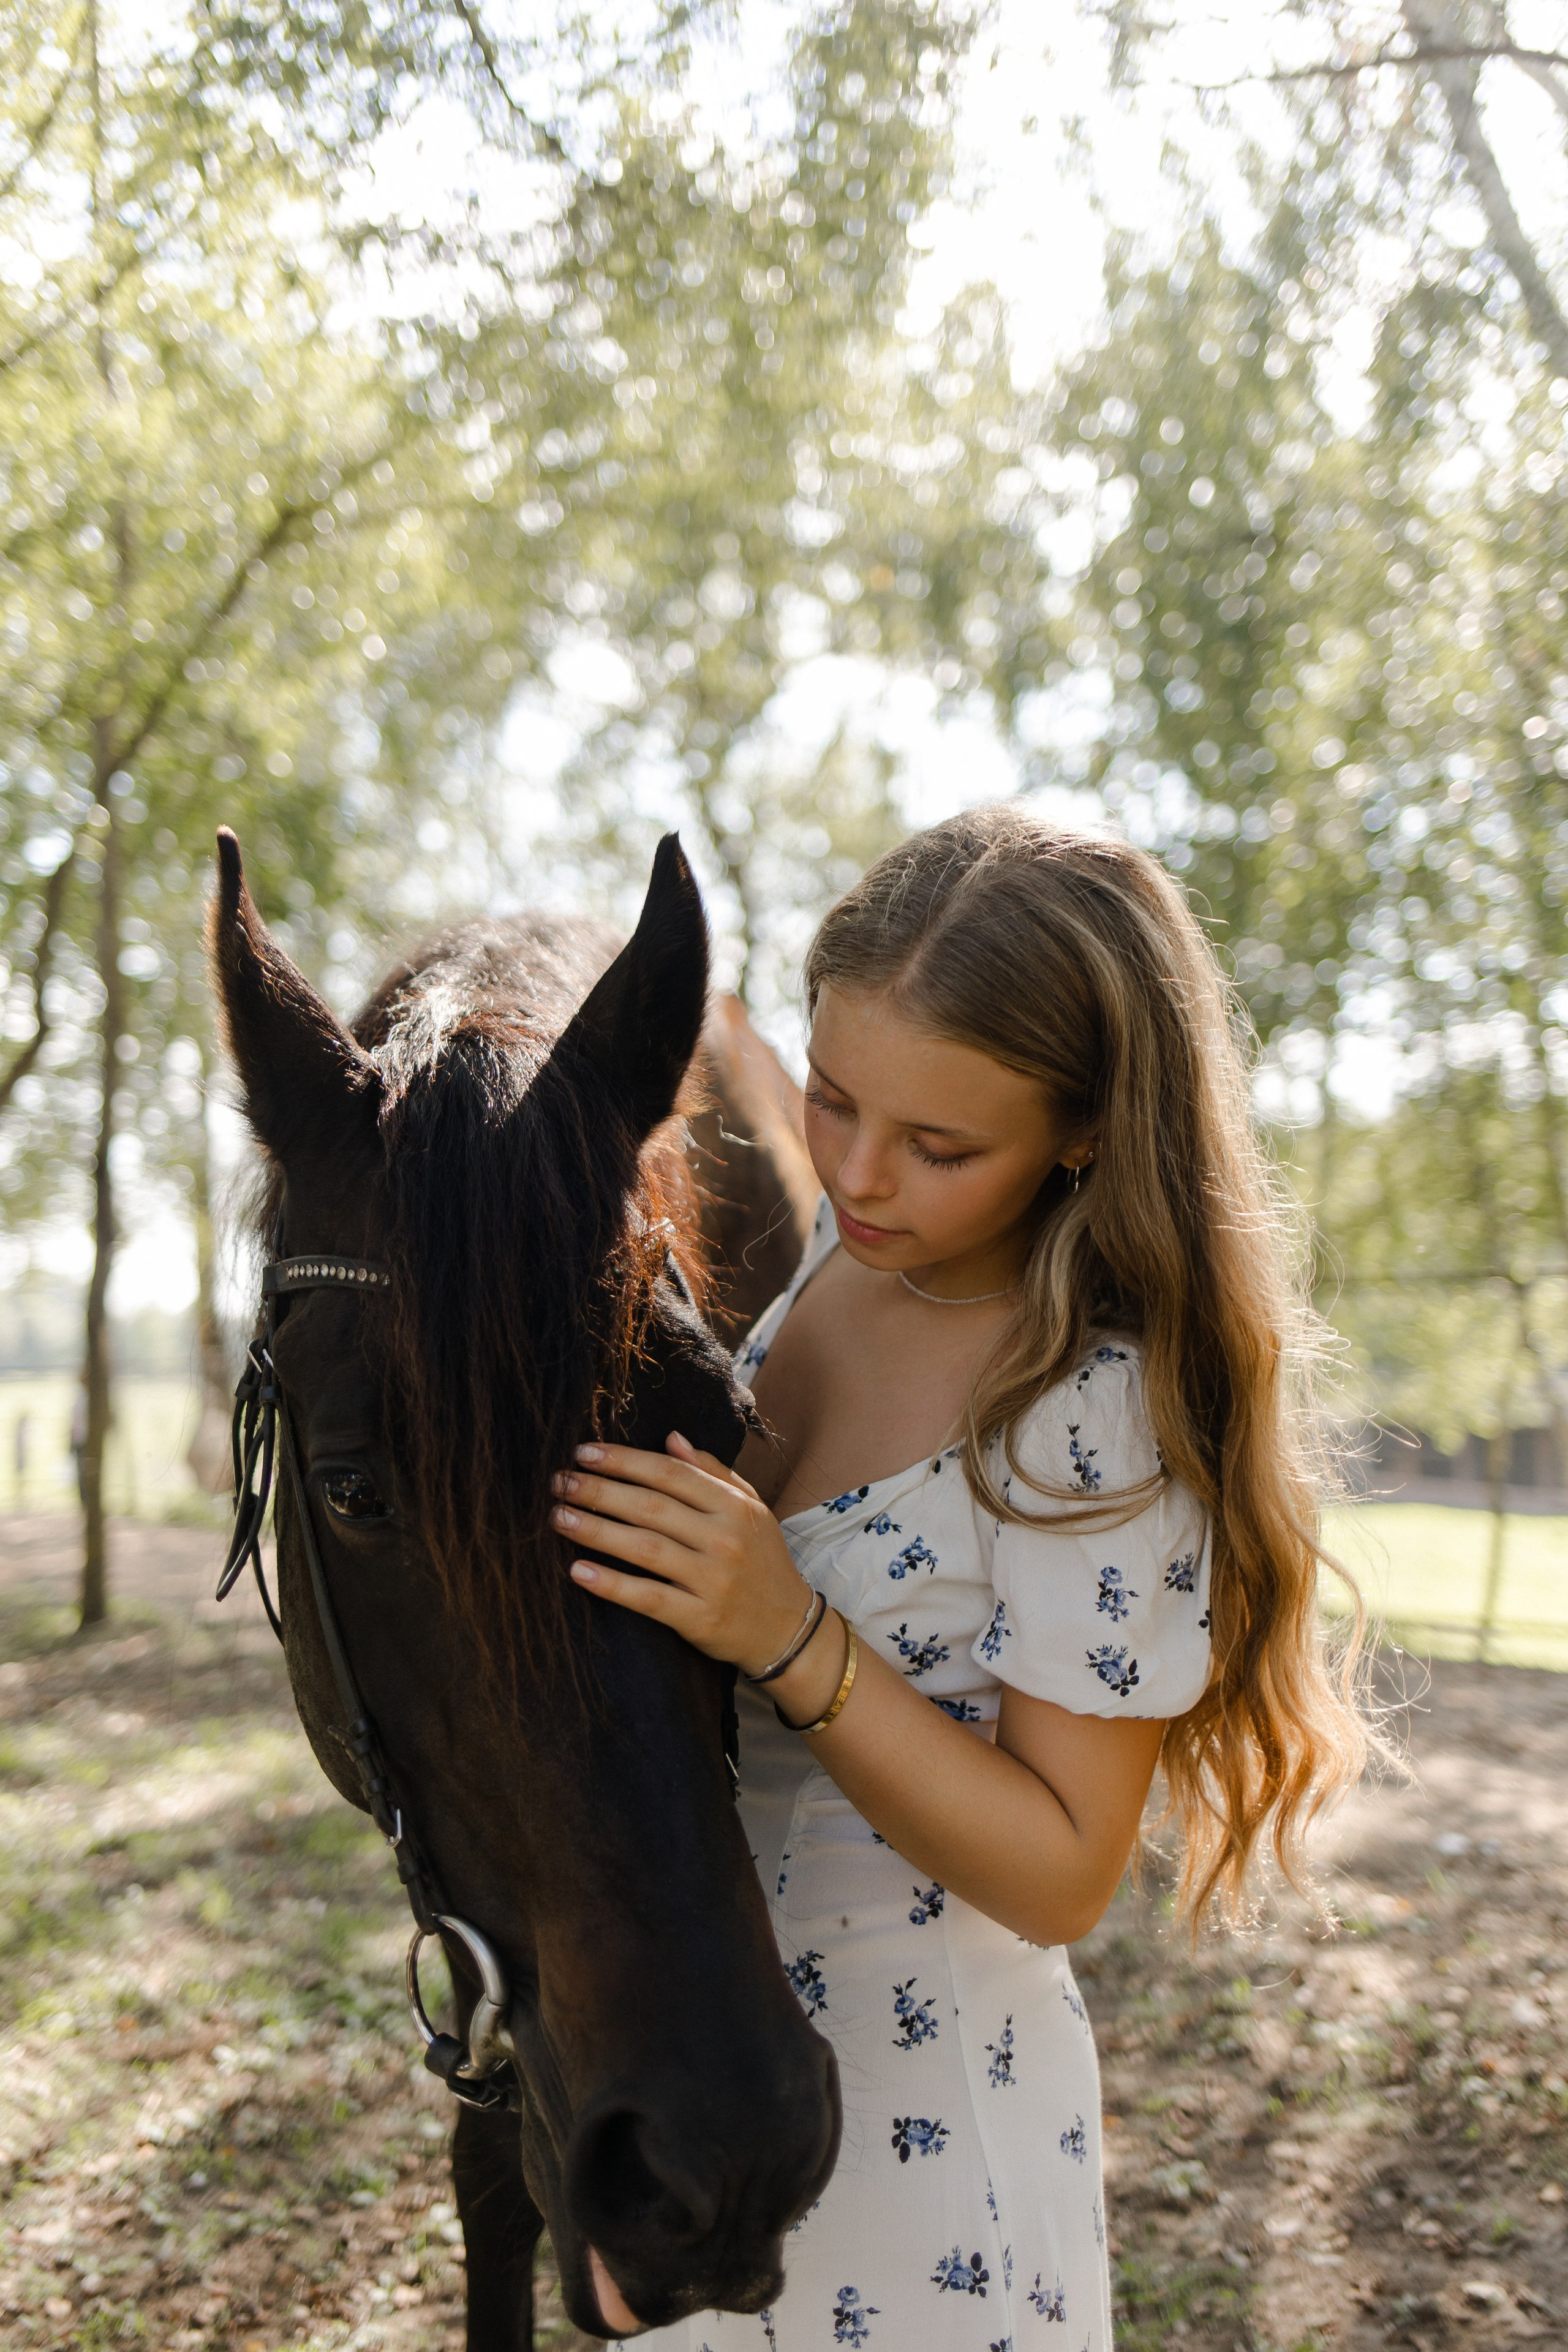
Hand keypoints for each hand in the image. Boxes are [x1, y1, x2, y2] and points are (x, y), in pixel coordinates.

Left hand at [550, 1433, 817, 1679]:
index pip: (670, 1474)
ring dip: (596, 1530)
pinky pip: (648, 1598)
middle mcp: (724, 1539)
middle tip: (558, 1482)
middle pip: (650, 1506)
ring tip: (558, 1517)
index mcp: (734, 1507)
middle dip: (599, 1490)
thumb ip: (713, 1472)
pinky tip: (578, 1571)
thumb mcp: (751, 1510)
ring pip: (644, 1548)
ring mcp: (712, 1580)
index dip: (624, 1460)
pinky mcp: (700, 1619)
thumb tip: (671, 1438)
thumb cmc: (763, 1563)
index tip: (584, 1452)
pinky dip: (611, 1584)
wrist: (789, 1629)